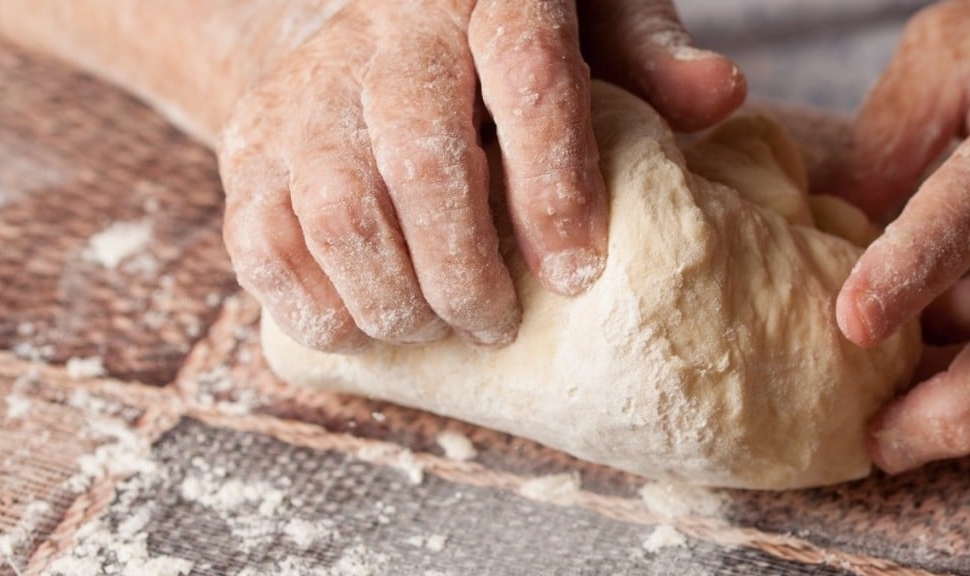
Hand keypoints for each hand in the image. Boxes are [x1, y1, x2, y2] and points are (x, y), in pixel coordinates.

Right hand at [218, 0, 745, 351]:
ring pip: (338, 212)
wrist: (377, 34)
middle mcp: (383, 35)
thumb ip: (647, 59)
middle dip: (466, 269)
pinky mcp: (249, 144)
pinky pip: (258, 239)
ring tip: (435, 328)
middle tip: (498, 323)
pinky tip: (359, 325)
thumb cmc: (503, 44)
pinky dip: (310, 304)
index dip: (554, 184)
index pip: (525, 75)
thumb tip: (720, 95)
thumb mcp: (590, 24)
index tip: (577, 274)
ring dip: (394, 300)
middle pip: (420, 160)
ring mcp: (304, 91)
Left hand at [820, 0, 969, 473]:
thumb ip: (892, 147)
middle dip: (962, 399)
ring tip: (894, 423)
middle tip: (882, 444)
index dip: (915, 266)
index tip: (855, 323)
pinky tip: (937, 369)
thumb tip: (833, 236)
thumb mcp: (950, 62)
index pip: (968, 208)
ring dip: (969, 391)